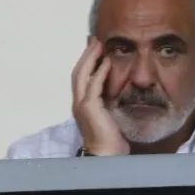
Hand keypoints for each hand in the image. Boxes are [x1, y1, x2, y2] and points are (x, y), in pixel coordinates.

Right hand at [71, 39, 128, 156]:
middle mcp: (78, 102)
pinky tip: (107, 62)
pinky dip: (99, 72)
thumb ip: (108, 101)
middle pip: (78, 72)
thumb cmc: (110, 139)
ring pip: (82, 74)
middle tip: (94, 39)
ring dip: (90, 57)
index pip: (81, 77)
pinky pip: (93, 85)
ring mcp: (81, 105)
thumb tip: (116, 91)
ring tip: (99, 44)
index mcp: (82, 104)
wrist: (106, 155)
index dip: (86, 61)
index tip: (94, 47)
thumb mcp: (109, 115)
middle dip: (86, 54)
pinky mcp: (89, 107)